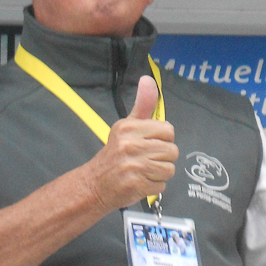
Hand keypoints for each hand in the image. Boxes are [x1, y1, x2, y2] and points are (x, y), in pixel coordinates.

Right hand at [84, 76, 177, 210]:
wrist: (93, 185)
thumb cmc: (115, 154)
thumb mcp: (127, 126)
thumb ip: (143, 105)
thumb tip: (148, 79)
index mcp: (129, 128)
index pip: (168, 130)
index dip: (163, 139)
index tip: (149, 143)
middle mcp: (130, 145)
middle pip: (172, 151)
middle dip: (162, 158)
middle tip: (145, 160)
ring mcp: (133, 166)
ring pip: (169, 169)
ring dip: (159, 173)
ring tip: (143, 171)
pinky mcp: (135, 185)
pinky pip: (162, 185)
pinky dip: (154, 186)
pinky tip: (140, 182)